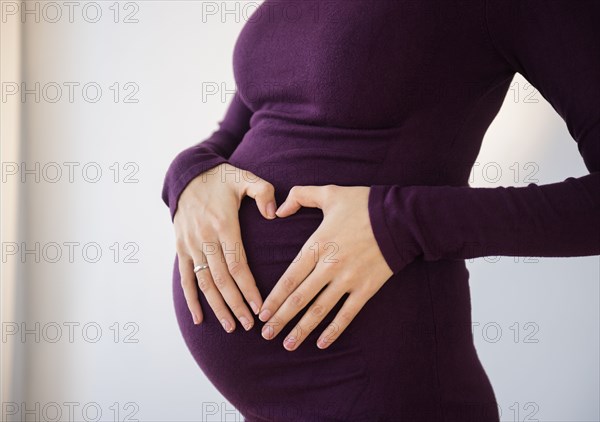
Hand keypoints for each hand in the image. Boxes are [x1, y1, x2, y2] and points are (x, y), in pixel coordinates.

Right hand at [174, 163, 276, 332]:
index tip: (260, 307)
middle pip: (222, 280)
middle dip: (236, 305)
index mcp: (224, 225)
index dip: (248, 288)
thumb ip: (263, 192)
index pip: (238, 265)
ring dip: (217, 307)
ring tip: (230, 326)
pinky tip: (199, 318)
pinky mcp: (181, 248)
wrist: (187, 175)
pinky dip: (191, 299)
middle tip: (250, 325)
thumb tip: (274, 213)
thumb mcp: (245, 177)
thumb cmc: (222, 178)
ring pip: (204, 283)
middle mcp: (205, 238)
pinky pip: (185, 278)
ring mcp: (191, 245)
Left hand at [257, 185, 394, 350]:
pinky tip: (321, 343)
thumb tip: (278, 211)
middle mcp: (329, 266)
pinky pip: (347, 314)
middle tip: (266, 334)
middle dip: (281, 318)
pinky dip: (334, 330)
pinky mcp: (366, 288)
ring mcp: (348, 279)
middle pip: (300, 298)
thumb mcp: (329, 192)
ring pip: (320, 310)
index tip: (262, 313)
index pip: (289, 277)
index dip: (274, 298)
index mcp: (317, 245)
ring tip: (287, 345)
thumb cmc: (363, 204)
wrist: (402, 217)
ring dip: (302, 329)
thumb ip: (300, 196)